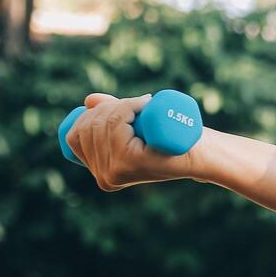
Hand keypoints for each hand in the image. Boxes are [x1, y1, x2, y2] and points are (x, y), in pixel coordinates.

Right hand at [64, 92, 197, 190]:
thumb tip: (88, 100)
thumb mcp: (135, 127)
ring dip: (123, 104)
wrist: (202, 153)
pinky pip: (116, 123)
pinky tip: (144, 106)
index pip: (73, 135)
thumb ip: (111, 116)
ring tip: (144, 107)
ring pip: (103, 121)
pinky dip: (128, 107)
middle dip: (110, 106)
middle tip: (139, 106)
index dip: (92, 114)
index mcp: (101, 173)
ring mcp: (115, 172)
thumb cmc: (172, 140)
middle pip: (88, 125)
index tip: (122, 110)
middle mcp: (104, 176)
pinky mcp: (130, 163)